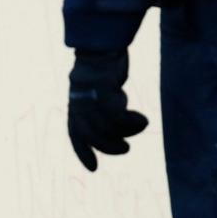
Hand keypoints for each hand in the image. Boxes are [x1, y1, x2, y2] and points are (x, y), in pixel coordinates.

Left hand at [67, 49, 148, 171]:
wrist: (100, 47)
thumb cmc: (101, 72)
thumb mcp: (97, 93)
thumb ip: (99, 110)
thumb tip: (113, 127)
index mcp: (75, 108)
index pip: (75, 136)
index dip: (84, 154)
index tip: (94, 169)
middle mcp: (79, 105)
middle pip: (92, 135)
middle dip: (109, 147)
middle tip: (126, 149)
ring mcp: (90, 97)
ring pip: (106, 126)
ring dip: (126, 132)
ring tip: (140, 127)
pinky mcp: (103, 88)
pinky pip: (117, 114)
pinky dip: (130, 121)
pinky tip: (142, 120)